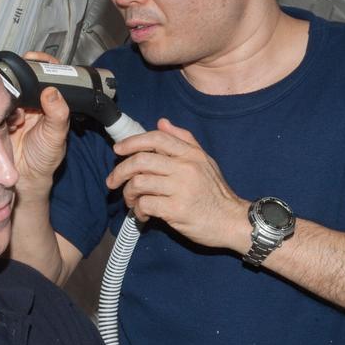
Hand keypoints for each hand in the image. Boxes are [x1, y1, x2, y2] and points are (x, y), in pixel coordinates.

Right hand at [9, 85, 69, 191]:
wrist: (26, 177)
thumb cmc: (46, 156)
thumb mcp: (56, 134)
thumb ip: (58, 113)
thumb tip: (52, 91)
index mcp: (44, 104)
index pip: (38, 83)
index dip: (35, 79)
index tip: (33, 81)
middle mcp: (27, 106)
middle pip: (18, 87)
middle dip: (18, 93)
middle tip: (22, 110)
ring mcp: (10, 113)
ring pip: (5, 98)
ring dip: (8, 107)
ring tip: (16, 122)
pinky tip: (6, 126)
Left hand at [106, 118, 248, 250]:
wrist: (232, 221)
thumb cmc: (216, 193)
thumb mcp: (205, 161)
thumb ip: (184, 140)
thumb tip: (162, 122)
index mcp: (190, 154)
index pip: (156, 138)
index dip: (132, 142)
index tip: (118, 150)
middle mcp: (185, 168)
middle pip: (140, 161)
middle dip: (120, 171)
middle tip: (113, 181)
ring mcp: (180, 189)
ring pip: (139, 183)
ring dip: (128, 194)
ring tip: (132, 202)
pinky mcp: (176, 210)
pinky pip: (145, 205)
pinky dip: (139, 211)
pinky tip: (143, 215)